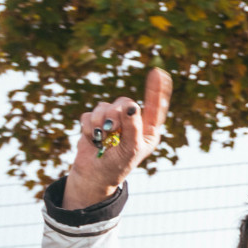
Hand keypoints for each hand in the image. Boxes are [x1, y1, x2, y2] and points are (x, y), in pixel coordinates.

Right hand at [63, 68, 172, 208]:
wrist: (94, 174)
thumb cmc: (118, 165)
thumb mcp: (130, 149)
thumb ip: (132, 127)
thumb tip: (132, 107)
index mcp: (147, 129)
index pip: (155, 106)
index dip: (156, 90)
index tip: (158, 73)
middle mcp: (131, 121)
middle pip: (124, 102)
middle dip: (115, 114)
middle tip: (111, 130)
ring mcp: (113, 120)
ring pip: (105, 106)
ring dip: (100, 122)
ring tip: (101, 138)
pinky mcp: (95, 122)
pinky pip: (89, 114)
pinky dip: (89, 128)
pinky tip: (92, 139)